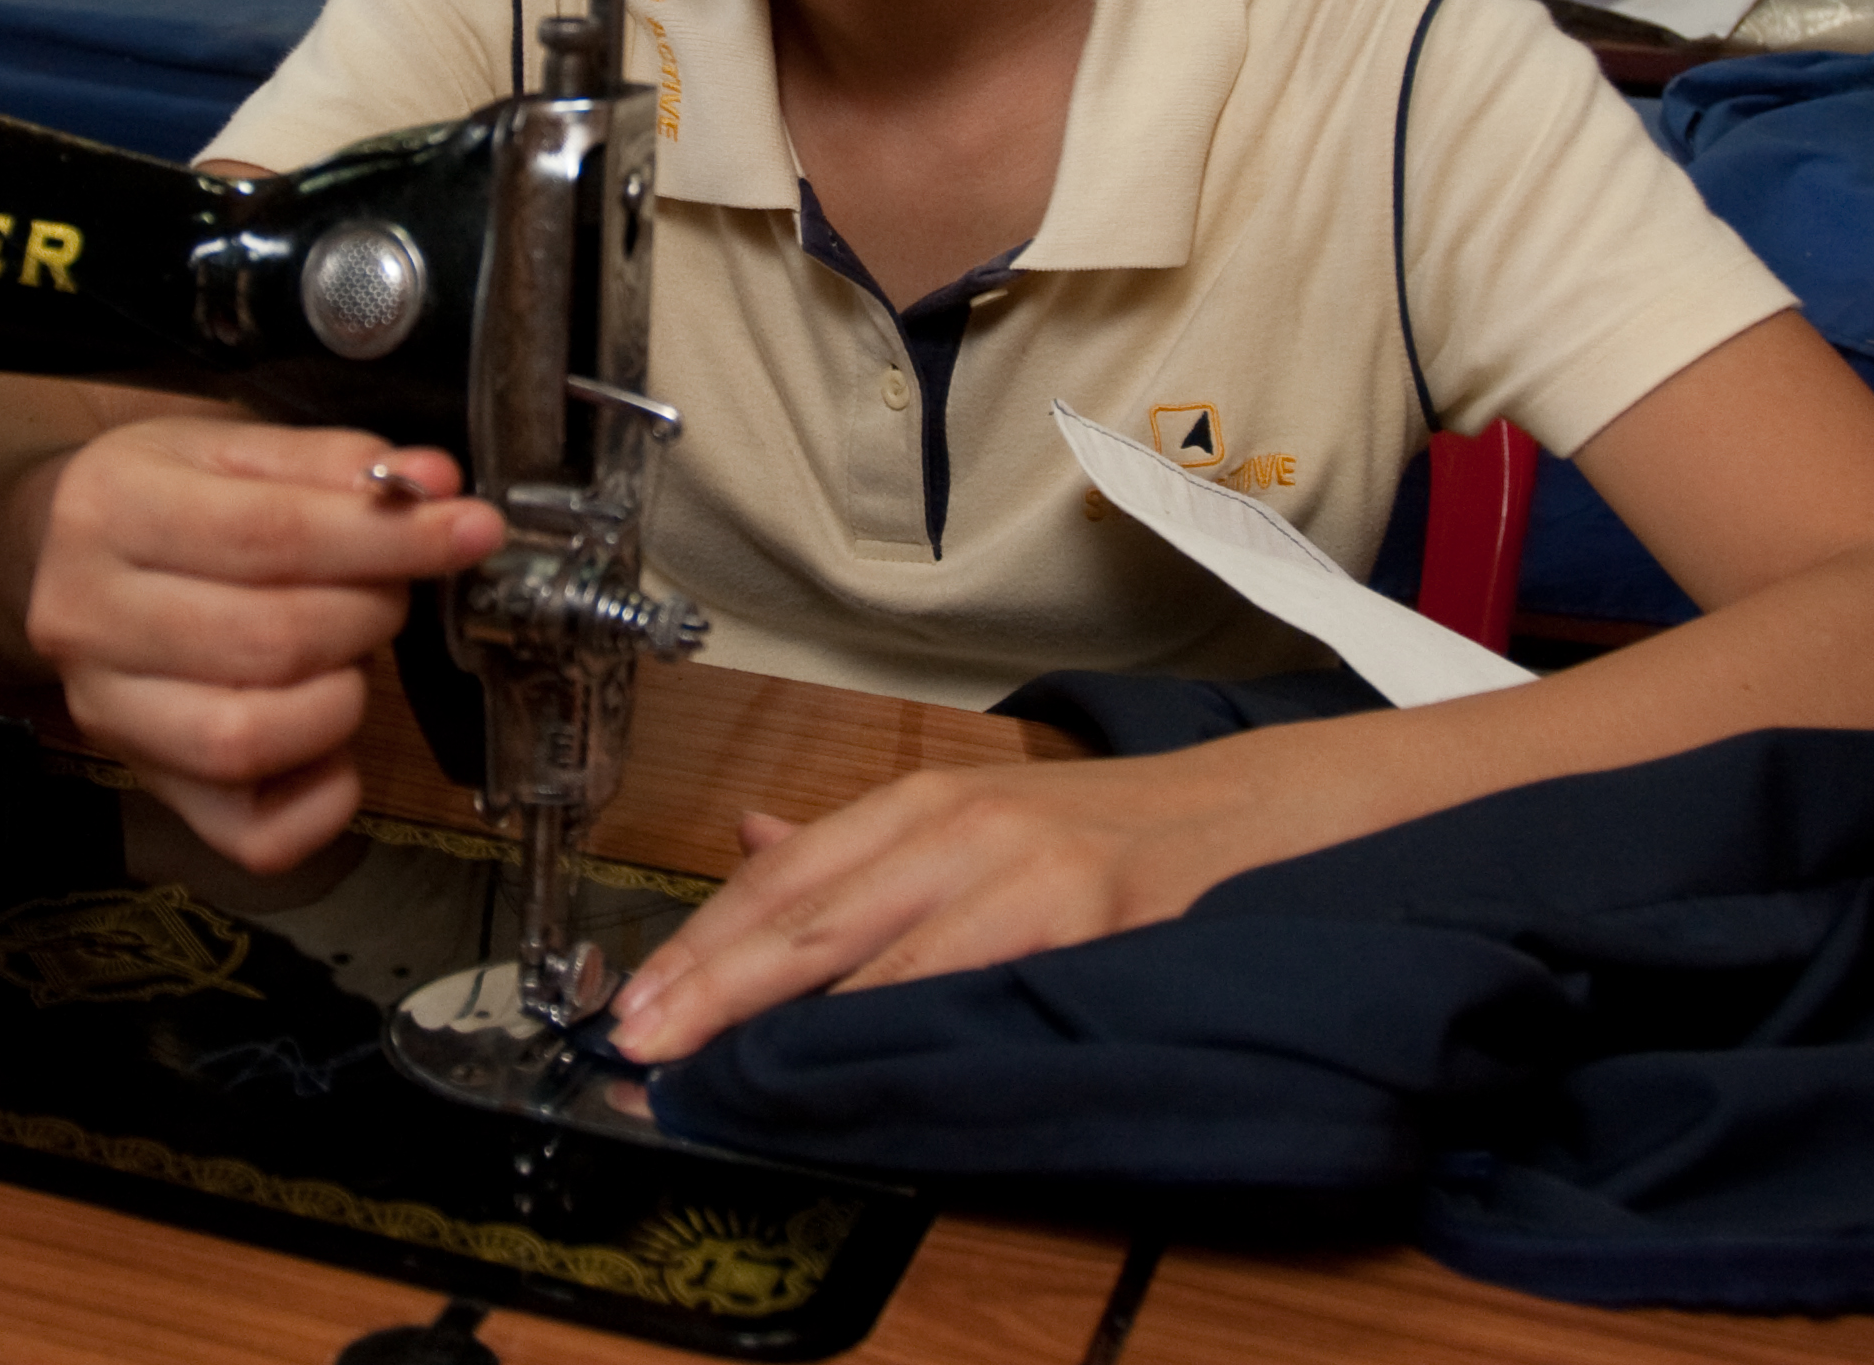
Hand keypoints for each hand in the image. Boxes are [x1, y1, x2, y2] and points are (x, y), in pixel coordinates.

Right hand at [21, 415, 502, 871]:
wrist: (61, 554)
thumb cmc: (166, 497)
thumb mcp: (233, 447)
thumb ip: (335, 463)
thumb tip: (435, 483)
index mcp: (109, 511)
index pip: (272, 535)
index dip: (390, 539)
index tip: (471, 530)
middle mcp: (86, 619)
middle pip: (269, 639)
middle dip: (370, 612)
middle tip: (390, 588)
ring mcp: (108, 714)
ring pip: (249, 739)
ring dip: (343, 698)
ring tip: (352, 653)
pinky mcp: (146, 785)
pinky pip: (252, 833)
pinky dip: (323, 797)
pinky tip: (337, 743)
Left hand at [601, 746, 1256, 1062]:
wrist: (1238, 811)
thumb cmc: (1097, 831)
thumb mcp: (968, 814)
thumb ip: (855, 844)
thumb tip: (748, 842)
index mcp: (922, 803)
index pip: (784, 878)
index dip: (701, 945)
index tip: (635, 1006)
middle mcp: (959, 828)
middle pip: (809, 915)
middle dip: (715, 989)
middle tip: (644, 1045)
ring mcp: (1021, 874)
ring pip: (877, 958)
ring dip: (788, 1025)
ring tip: (717, 1070)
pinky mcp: (1081, 923)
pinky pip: (970, 989)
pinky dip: (897, 1029)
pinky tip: (846, 1064)